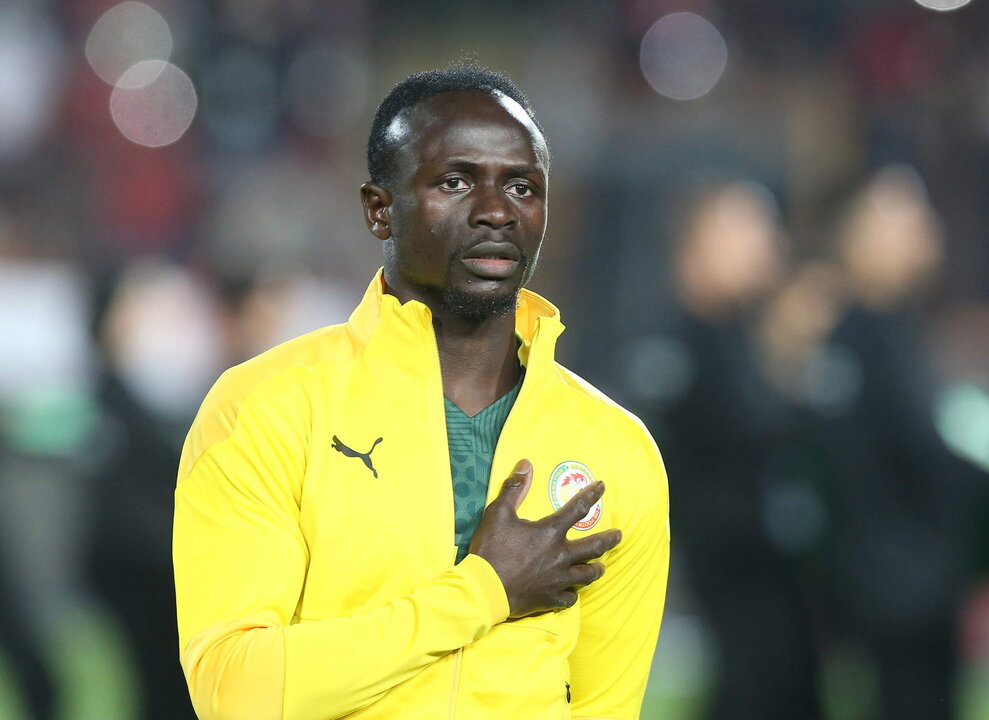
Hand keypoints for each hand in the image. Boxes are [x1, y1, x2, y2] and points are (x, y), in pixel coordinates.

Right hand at [468, 459, 621, 617]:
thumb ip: (514, 488)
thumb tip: (526, 464)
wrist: (485, 588)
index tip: (602, 487)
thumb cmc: (491, 549)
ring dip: (596, 568)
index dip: (591, 495)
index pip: (577, 508)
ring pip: (587, 575)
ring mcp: (558, 579)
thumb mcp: (498, 513)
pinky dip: (573, 594)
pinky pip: (570, 598)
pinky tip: (572, 592)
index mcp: (550, 532)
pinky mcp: (551, 599)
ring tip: (601, 566)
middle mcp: (561, 555)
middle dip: (609, 539)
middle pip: (594, 546)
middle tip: (619, 535)